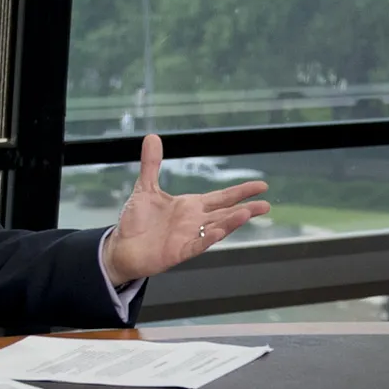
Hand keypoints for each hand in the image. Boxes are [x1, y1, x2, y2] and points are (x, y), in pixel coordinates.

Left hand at [101, 134, 270, 283]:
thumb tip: (152, 136)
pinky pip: (197, 245)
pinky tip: (219, 231)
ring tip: (246, 213)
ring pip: (216, 229)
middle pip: (225, 213)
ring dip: (231, 222)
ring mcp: (188, 237)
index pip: (221, 197)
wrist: (123, 246)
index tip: (261, 186)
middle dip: (246, 208)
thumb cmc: (137, 220)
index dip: (241, 191)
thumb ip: (151, 164)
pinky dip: (208, 238)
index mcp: (191, 207)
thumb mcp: (145, 187)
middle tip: (266, 205)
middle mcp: (194, 222)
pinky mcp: (179, 251)